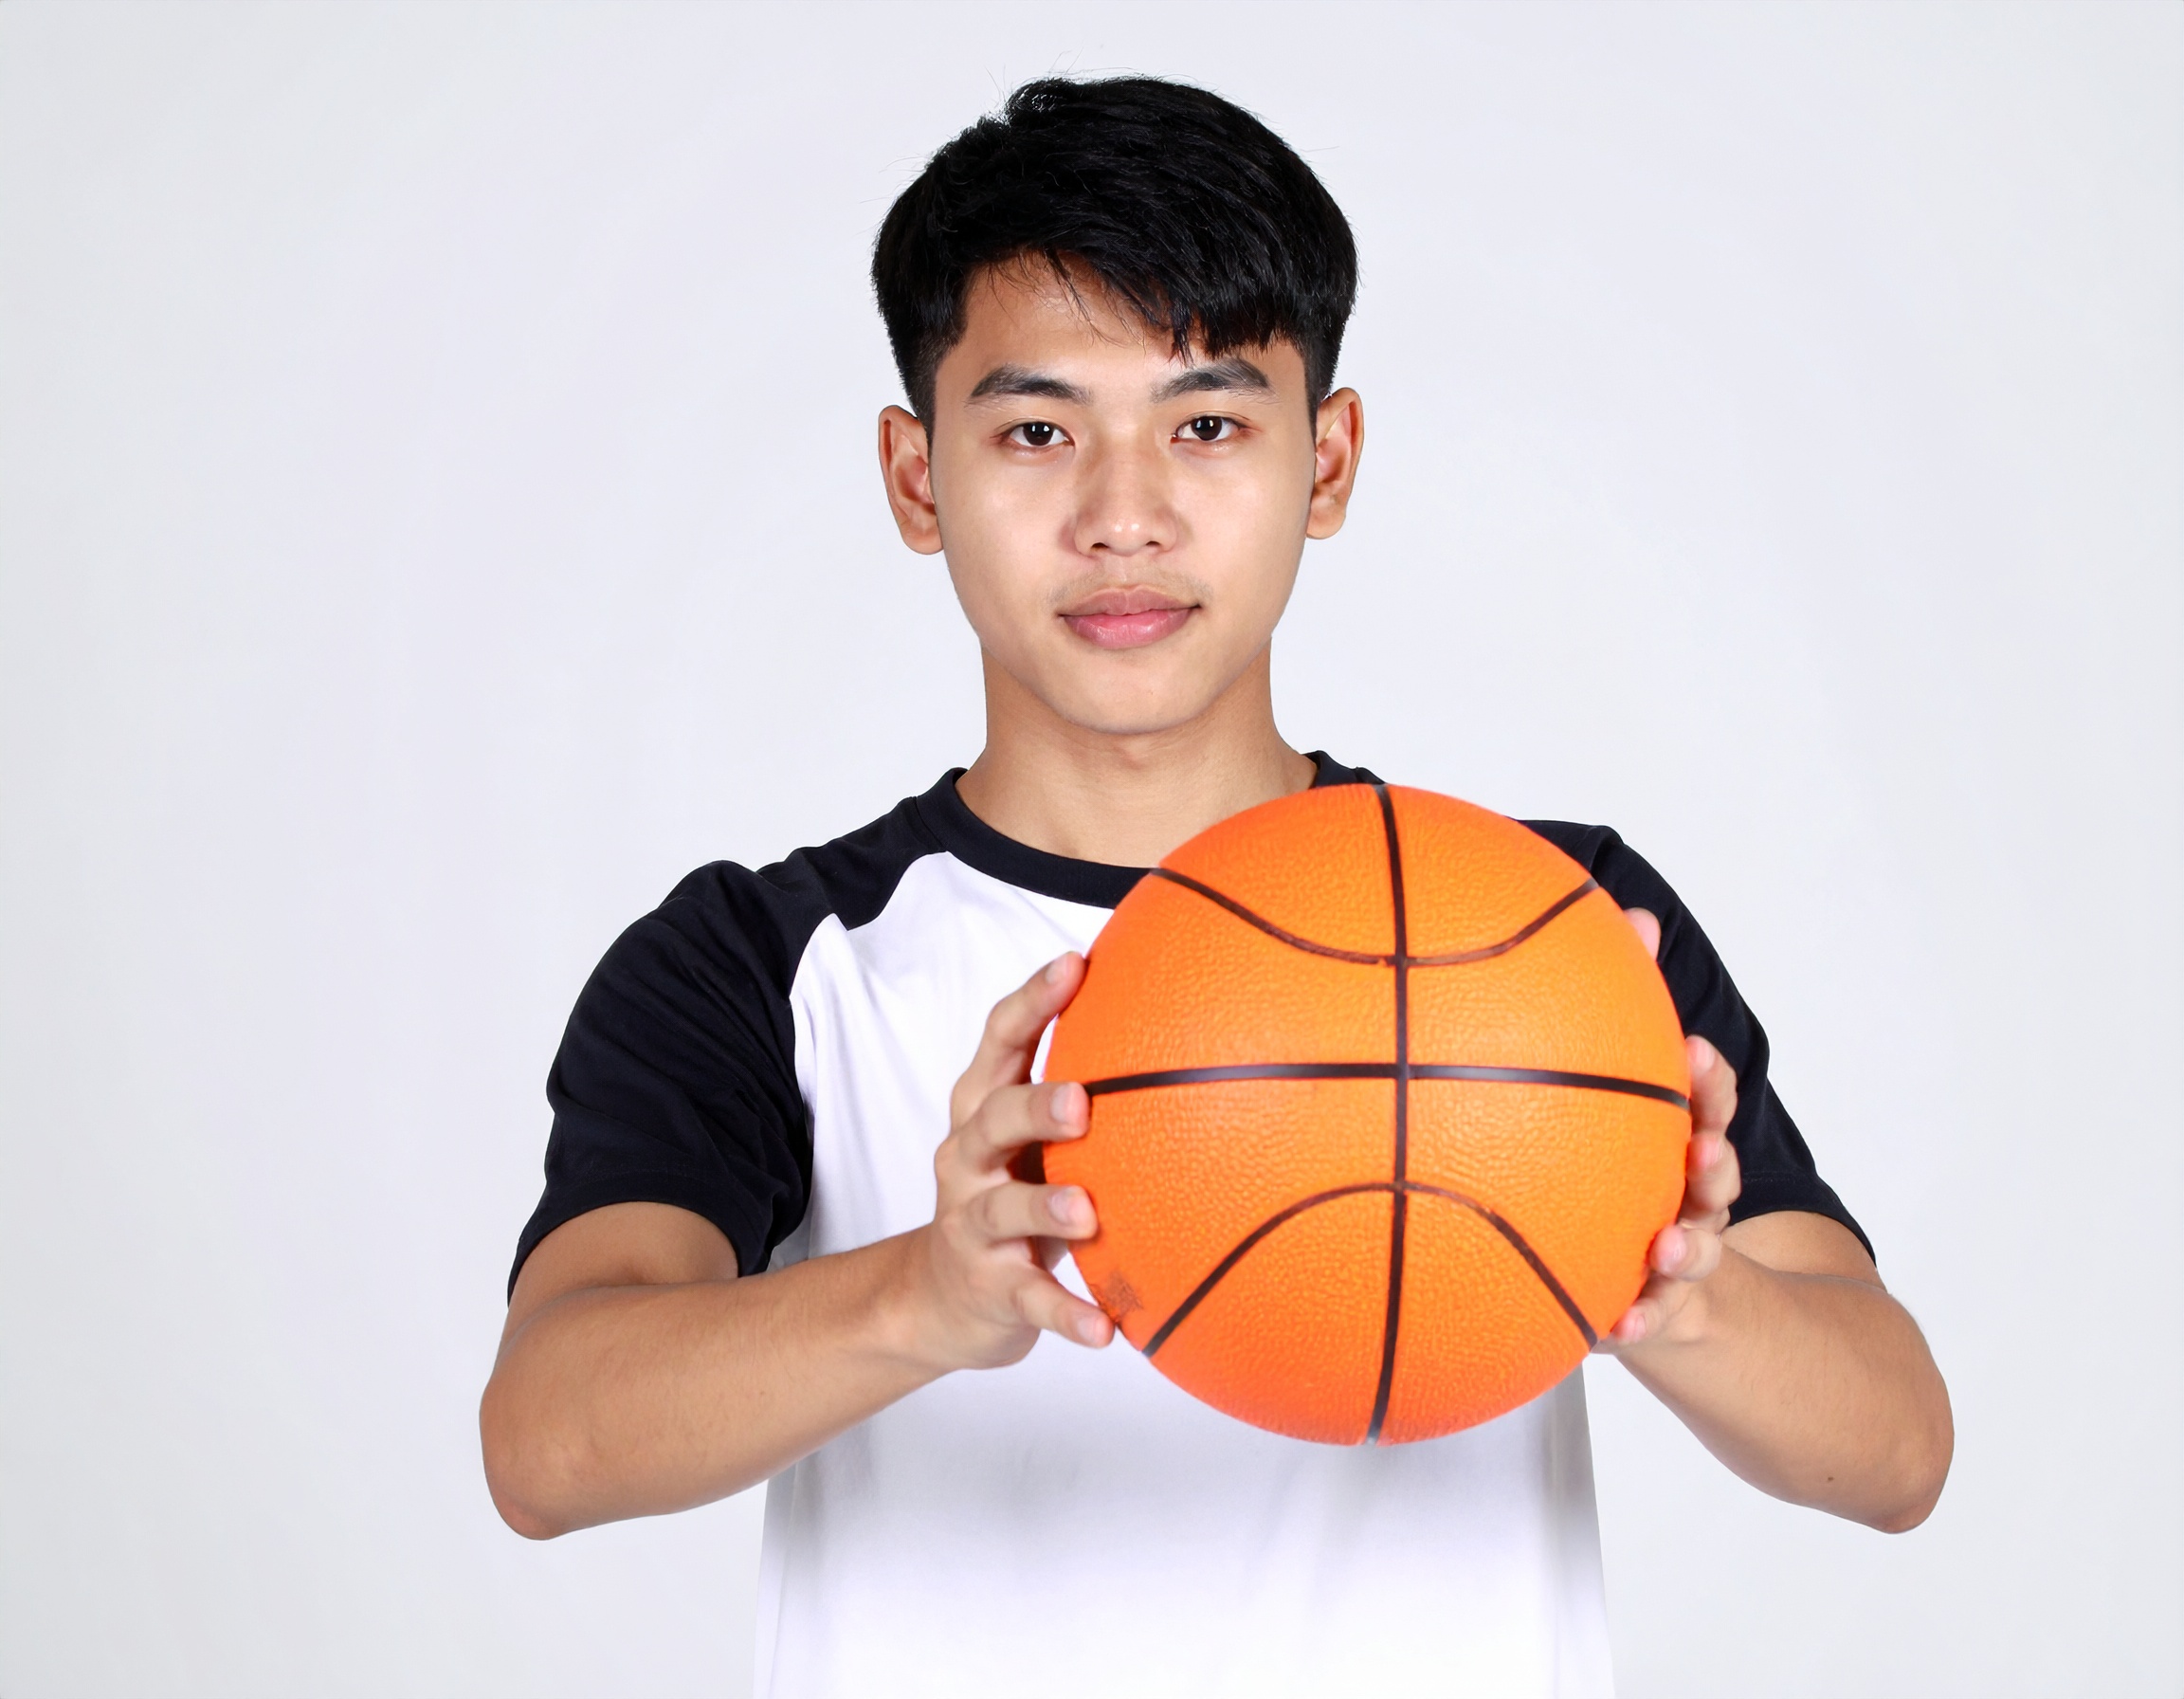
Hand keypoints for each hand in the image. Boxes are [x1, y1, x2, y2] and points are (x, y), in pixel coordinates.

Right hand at [899, 954, 1115, 1371]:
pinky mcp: (989, 1286)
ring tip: (1086, 1212)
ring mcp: (973, 1224)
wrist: (939, 1298)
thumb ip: (1084, 1094)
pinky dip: (1066, 1314)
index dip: (1032, 1003)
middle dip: (1033, 1106)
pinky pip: (1030, 1299)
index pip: (999, 1043)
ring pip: (1003, 1209)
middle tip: (1080, 1101)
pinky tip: (1104, 1331)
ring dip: (1045, 1207)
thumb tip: (1186, 1033)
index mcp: (983, 1109)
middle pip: (991, 1118)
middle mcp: (968, 1158)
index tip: (1073, 963)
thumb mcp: (1033, 1142)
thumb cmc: (1010, 1196)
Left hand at [1597, 908, 1743, 1351]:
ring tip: (1670, 1245)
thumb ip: (1615, 1020)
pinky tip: (1617, 1328)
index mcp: (1681, 1141)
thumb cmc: (1620, 1172)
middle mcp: (1690, 1197)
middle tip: (1702, 1148)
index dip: (1708, 1081)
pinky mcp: (1656, 1311)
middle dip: (1715, 1160)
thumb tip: (1630, 916)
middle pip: (1717, 1174)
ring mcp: (1680, 1256)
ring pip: (1698, 1248)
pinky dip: (1639, 1323)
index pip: (1708, 1103)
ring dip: (1690, 1246)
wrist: (1651, 1279)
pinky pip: (1651, 1319)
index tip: (1694, 1052)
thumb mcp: (1619, 1111)